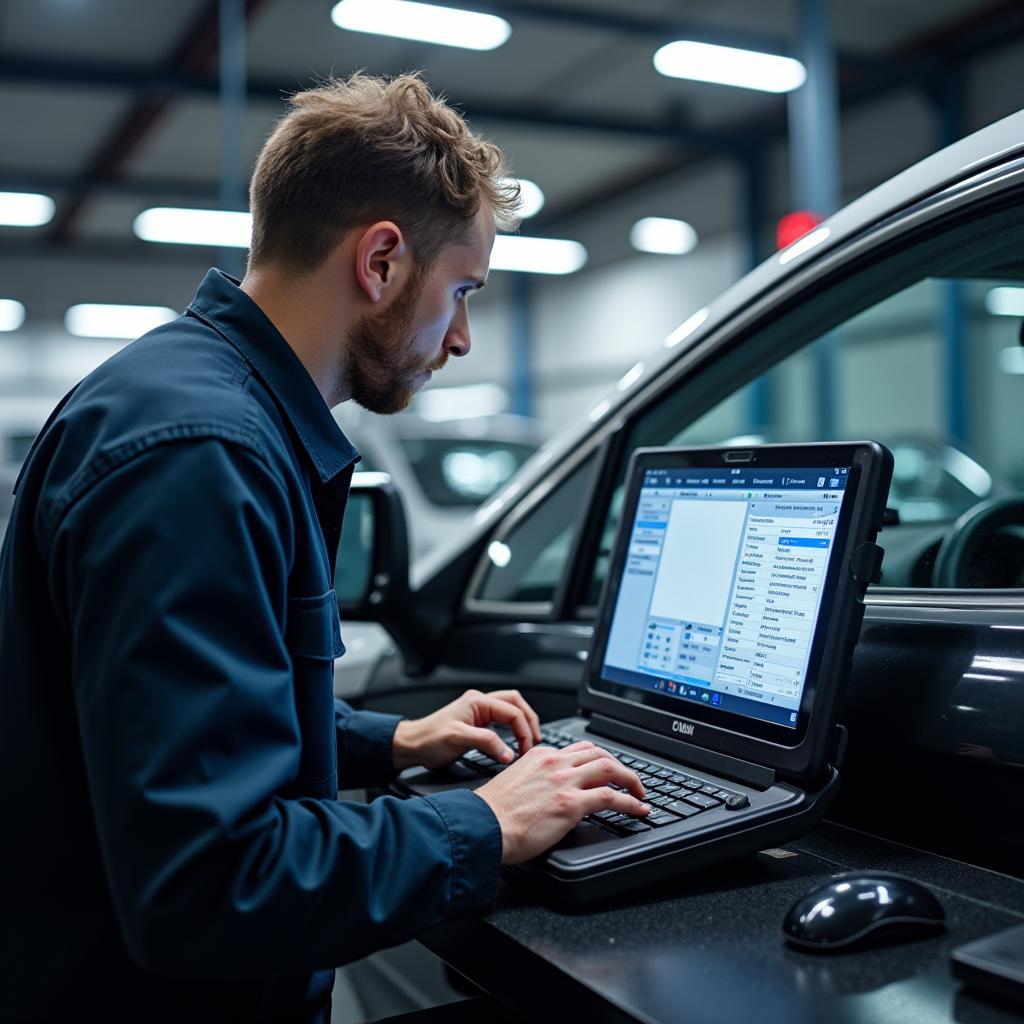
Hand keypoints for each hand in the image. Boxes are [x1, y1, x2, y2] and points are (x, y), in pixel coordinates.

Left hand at [392, 688, 541, 770]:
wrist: (412, 745)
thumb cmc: (429, 739)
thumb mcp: (458, 739)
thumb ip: (486, 742)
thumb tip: (509, 752)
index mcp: (477, 701)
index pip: (512, 711)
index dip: (523, 730)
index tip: (525, 749)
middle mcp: (480, 703)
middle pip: (516, 703)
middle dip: (529, 721)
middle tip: (534, 741)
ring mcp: (478, 711)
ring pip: (510, 709)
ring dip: (522, 723)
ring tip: (529, 740)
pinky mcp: (477, 722)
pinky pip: (502, 720)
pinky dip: (512, 729)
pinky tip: (514, 740)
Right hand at [474, 741, 649, 863]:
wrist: (482, 826)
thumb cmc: (492, 814)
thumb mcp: (514, 783)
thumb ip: (535, 780)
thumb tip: (548, 792)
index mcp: (539, 756)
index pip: (578, 751)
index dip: (596, 761)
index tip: (605, 771)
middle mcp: (554, 763)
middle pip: (598, 753)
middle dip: (619, 766)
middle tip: (629, 779)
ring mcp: (564, 781)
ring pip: (610, 768)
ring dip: (631, 780)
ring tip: (640, 793)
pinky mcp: (571, 803)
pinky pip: (612, 797)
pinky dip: (631, 802)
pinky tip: (639, 809)